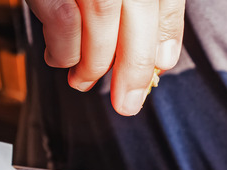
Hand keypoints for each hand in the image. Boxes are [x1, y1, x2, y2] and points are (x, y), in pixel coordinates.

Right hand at [26, 0, 184, 115]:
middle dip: (135, 66)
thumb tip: (162, 57)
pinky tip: (60, 59)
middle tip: (128, 102)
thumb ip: (145, 6)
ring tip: (84, 82)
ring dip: (95, 63)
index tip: (160, 66)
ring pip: (102, 16)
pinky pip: (63, 19)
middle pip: (139, 9)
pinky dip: (64, 50)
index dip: (166, 35)